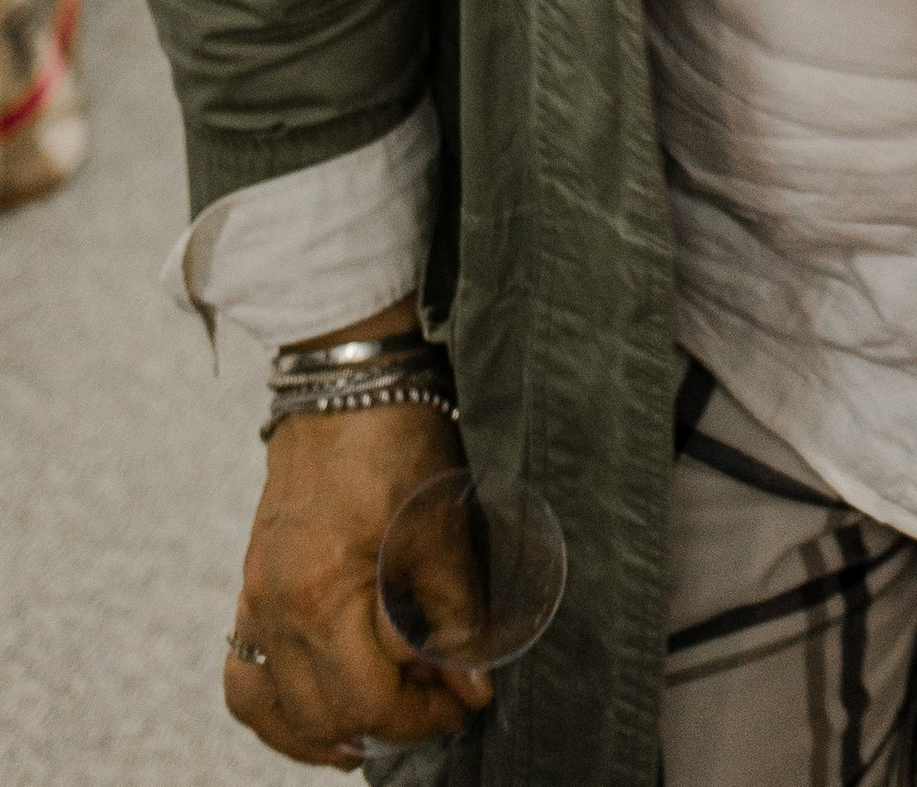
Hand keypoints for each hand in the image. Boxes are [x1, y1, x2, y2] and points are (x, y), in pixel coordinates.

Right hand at [226, 399, 493, 765]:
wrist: (345, 383)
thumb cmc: (396, 442)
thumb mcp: (441, 527)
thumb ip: (456, 616)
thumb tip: (471, 687)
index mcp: (320, 595)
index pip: (367, 701)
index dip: (422, 718)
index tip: (462, 707)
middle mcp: (274, 608)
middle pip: (319, 716)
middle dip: (384, 726)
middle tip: (434, 708)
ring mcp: (254, 599)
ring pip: (270, 709)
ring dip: (321, 732)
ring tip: (373, 734)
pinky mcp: (251, 586)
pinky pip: (245, 675)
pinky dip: (278, 707)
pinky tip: (318, 711)